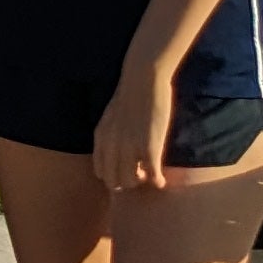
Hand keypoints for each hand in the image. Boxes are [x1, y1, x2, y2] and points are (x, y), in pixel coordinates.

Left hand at [92, 62, 179, 193]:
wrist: (143, 79)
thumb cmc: (131, 95)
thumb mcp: (111, 118)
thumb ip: (111, 135)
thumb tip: (118, 151)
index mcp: (100, 138)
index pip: (100, 171)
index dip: (114, 176)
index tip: (126, 172)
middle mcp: (111, 146)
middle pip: (113, 181)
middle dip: (127, 183)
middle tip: (140, 175)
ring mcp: (129, 147)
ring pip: (130, 182)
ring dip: (141, 182)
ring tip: (150, 176)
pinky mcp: (149, 147)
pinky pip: (152, 175)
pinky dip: (157, 181)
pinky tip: (162, 181)